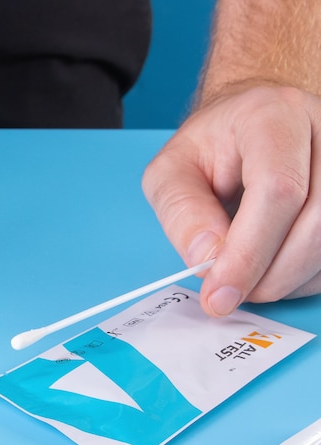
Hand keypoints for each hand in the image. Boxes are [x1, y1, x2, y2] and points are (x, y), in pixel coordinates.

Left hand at [143, 85, 320, 315]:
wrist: (248, 127)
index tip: (220, 292)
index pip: (277, 188)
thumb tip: (207, 258)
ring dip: (289, 278)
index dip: (249, 251)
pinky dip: (306, 275)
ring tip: (249, 280)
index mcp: (271, 116)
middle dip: (270, 274)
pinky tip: (275, 269)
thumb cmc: (211, 148)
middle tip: (231, 294)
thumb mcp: (172, 171)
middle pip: (316, 221)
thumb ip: (181, 211)